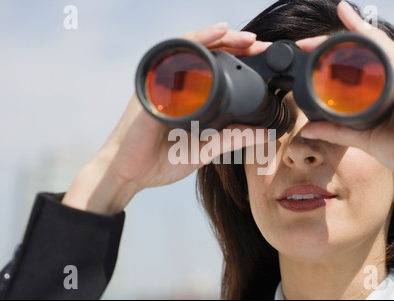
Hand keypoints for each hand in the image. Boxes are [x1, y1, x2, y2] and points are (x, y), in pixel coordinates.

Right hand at [62, 22, 271, 213]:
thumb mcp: (205, 150)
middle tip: (259, 45)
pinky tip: (217, 34)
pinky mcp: (153, 82)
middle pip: (208, 52)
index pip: (217, 70)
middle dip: (235, 44)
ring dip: (221, 37)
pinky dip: (198, 40)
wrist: (129, 172)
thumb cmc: (160, 161)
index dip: (240, 61)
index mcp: (191, 99)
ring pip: (193, 46)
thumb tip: (264, 133)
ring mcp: (163, 81)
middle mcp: (177, 84)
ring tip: (244, 37)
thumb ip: (231, 139)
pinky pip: (175, 53)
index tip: (264, 60)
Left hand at [298, 1, 393, 202]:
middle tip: (305, 44)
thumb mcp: (362, 136)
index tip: (310, 52)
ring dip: (340, 34)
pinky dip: (362, 31)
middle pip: (360, 49)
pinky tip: (346, 19)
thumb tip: (307, 129)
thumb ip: (335, 131)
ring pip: (368, 41)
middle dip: (330, 43)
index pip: (359, 62)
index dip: (335, 55)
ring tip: (315, 38)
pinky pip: (380, 45)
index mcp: (387, 86)